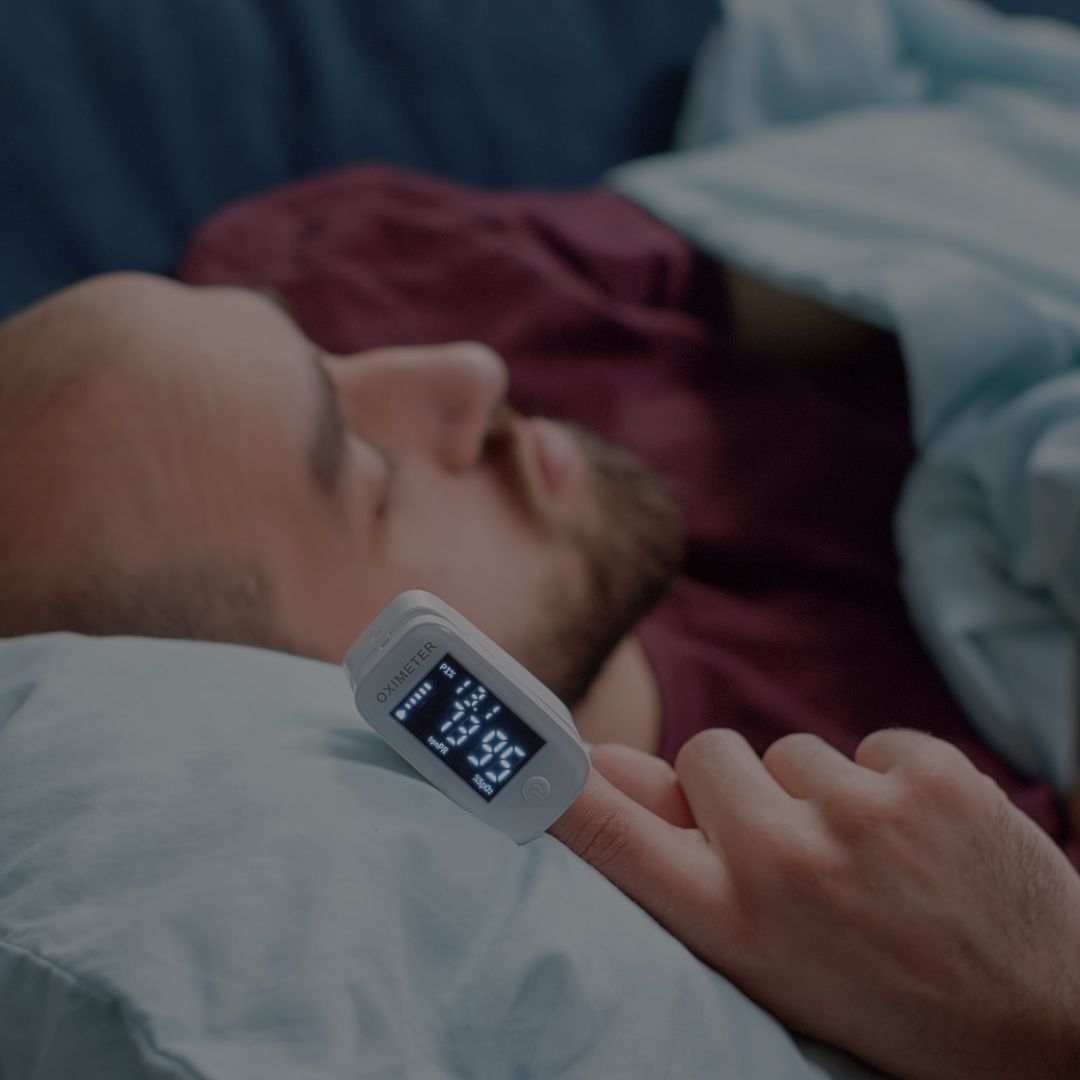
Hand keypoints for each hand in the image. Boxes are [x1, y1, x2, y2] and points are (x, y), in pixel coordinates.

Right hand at [549, 731, 1079, 1078]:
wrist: (1045, 1030)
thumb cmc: (885, 998)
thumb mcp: (762, 956)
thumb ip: (677, 857)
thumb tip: (600, 767)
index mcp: (730, 926)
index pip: (610, 831)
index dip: (554, 779)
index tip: (511, 748)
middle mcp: (781, 864)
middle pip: (705, 753)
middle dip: (736, 787)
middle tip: (789, 845)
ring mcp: (861, 814)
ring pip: (793, 749)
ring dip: (821, 792)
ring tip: (870, 861)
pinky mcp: (933, 778)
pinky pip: (872, 741)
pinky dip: (890, 780)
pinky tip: (922, 841)